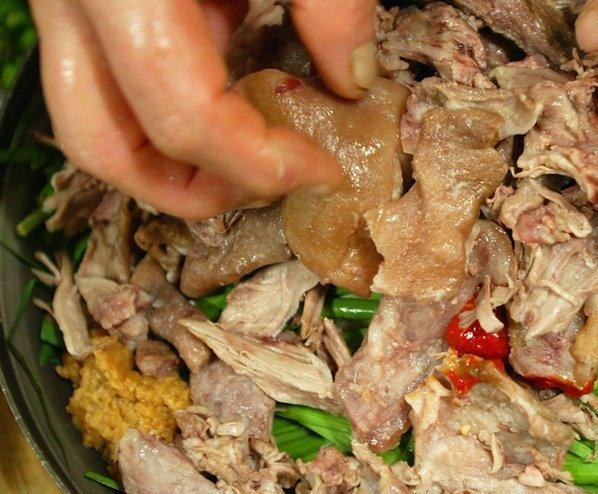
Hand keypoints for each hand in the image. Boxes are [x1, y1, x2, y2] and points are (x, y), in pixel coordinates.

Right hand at [29, 0, 377, 218]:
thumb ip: (328, 6)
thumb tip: (353, 82)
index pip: (182, 116)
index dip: (260, 162)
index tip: (322, 169)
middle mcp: (70, 5)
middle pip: (106, 147)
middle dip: (194, 190)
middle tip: (270, 185)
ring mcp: (63, 7)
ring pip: (95, 124)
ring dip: (173, 161)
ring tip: (252, 153)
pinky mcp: (82, 6)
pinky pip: (109, 84)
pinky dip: (168, 109)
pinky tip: (232, 91)